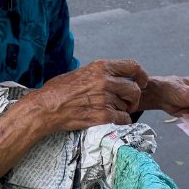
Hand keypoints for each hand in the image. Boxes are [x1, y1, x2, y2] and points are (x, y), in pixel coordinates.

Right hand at [31, 59, 147, 130]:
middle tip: (127, 104)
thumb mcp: (81, 72)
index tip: (141, 82)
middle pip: (134, 90)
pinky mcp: (103, 116)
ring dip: (123, 111)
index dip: (141, 76)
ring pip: (128, 107)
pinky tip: (111, 120)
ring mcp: (105, 99)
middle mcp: (106, 81)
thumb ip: (100, 73)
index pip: (133, 67)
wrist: (47, 107)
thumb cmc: (59, 90)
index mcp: (101, 67)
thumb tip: (114, 77)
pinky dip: (121, 121)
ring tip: (110, 111)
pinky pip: (123, 120)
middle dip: (133, 98)